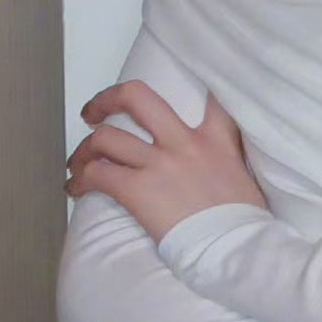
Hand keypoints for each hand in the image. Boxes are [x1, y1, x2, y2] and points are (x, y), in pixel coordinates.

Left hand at [67, 82, 266, 242]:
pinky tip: (76, 189)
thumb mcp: (245, 176)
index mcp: (218, 139)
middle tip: (95, 112)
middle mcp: (185, 142)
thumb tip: (213, 167)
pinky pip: (97, 174)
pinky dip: (80, 180)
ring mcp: (160, 163)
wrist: (236, 246)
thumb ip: (224, 160)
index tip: (178, 75)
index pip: (212, 95)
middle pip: (138, 97)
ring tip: (78, 163)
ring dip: (85, 150)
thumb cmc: (244, 222)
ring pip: (107, 137)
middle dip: (108, 99)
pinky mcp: (138, 189)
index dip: (196, 78)